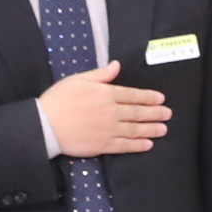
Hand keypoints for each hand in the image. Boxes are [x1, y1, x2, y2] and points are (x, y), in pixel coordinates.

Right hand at [42, 60, 167, 155]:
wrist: (44, 124)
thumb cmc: (58, 99)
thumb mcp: (78, 79)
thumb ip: (101, 74)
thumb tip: (117, 65)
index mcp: (106, 94)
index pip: (133, 95)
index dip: (149, 97)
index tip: (161, 99)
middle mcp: (111, 111)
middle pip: (138, 112)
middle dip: (155, 113)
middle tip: (168, 114)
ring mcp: (108, 129)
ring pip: (135, 129)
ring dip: (151, 129)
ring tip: (163, 129)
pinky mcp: (102, 145)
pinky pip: (124, 146)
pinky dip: (138, 145)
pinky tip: (148, 144)